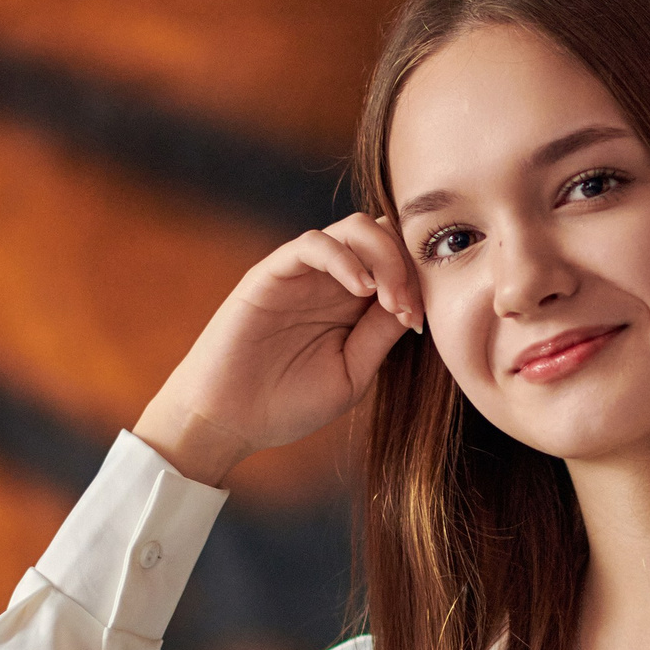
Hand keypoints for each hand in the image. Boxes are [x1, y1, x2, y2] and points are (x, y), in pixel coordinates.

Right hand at [133, 212, 421, 485]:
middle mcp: (332, 281)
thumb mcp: (351, 374)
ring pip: (356, 229)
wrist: (228, 420)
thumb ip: (379, 336)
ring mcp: (303, 273)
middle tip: (408, 309)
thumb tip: (416, 303)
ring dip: (383, 257)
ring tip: (389, 300)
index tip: (420, 323)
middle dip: (407, 265)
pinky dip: (344, 257)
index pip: (400, 264)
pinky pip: (313, 244)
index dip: (419, 282)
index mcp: (354, 304)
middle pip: (385, 237)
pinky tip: (362, 290)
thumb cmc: (287, 404)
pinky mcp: (272, 272)